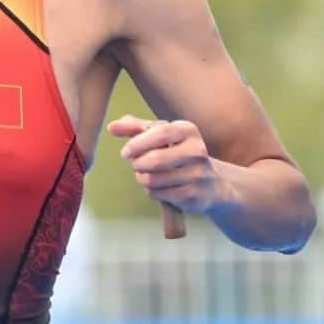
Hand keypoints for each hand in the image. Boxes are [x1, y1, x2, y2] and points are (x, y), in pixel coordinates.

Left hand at [106, 114, 225, 214]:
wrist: (212, 183)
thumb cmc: (176, 152)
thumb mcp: (158, 135)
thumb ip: (133, 128)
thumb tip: (111, 127)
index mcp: (188, 130)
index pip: (160, 133)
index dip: (137, 144)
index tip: (125, 153)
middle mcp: (198, 151)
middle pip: (155, 160)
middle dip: (138, 164)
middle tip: (136, 165)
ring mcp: (199, 175)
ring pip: (154, 180)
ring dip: (143, 179)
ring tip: (147, 175)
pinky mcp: (195, 196)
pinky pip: (160, 195)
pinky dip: (152, 192)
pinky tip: (159, 187)